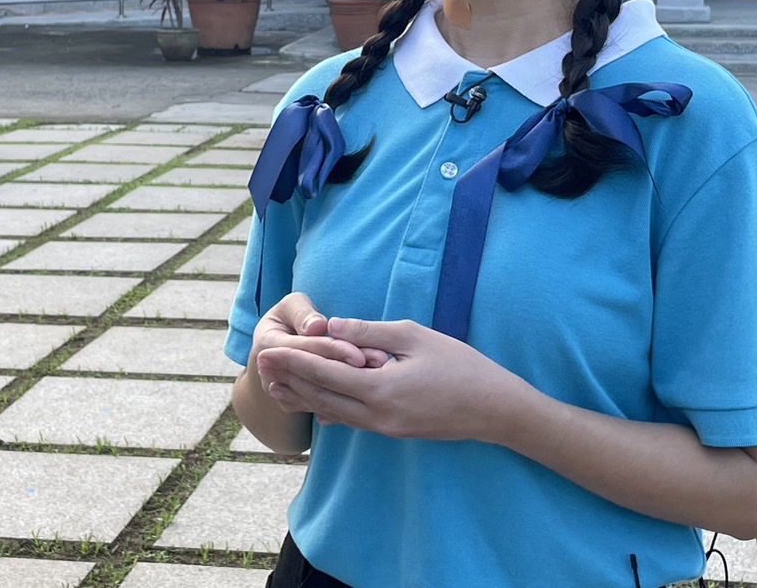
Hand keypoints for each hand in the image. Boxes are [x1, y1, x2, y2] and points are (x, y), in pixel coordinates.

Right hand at [250, 295, 388, 413]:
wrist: (280, 344)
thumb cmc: (292, 316)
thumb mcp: (292, 306)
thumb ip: (303, 314)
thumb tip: (317, 327)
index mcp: (268, 345)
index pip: (307, 350)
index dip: (334, 350)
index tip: (360, 353)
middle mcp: (272, 373)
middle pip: (317, 373)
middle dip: (350, 367)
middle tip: (381, 360)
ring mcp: (284, 392)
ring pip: (324, 391)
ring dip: (354, 382)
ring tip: (383, 369)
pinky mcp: (299, 403)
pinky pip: (326, 403)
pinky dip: (350, 395)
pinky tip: (377, 388)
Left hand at [257, 317, 529, 441]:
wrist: (494, 410)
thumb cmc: (461, 366)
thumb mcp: (415, 337)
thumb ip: (371, 332)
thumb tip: (333, 325)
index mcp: (380, 389)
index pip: (324, 373)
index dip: (293, 360)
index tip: (267, 348)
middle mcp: (376, 415)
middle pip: (320, 397)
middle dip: (290, 379)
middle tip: (262, 362)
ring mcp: (384, 428)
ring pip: (333, 411)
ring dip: (304, 394)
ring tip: (279, 381)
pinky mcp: (394, 432)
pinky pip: (351, 420)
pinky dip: (329, 408)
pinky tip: (316, 403)